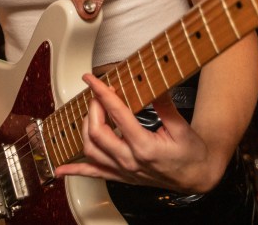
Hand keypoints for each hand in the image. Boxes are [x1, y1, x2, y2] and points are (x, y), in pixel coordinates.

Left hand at [53, 74, 222, 193]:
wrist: (197, 177)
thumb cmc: (191, 153)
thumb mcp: (181, 126)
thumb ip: (164, 104)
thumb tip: (153, 83)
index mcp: (144, 147)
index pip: (116, 114)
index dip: (102, 93)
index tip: (92, 79)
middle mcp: (130, 161)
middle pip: (97, 132)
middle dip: (93, 108)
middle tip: (98, 93)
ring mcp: (123, 171)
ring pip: (90, 150)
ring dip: (85, 129)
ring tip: (90, 112)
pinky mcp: (121, 177)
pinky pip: (93, 175)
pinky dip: (74, 171)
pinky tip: (60, 170)